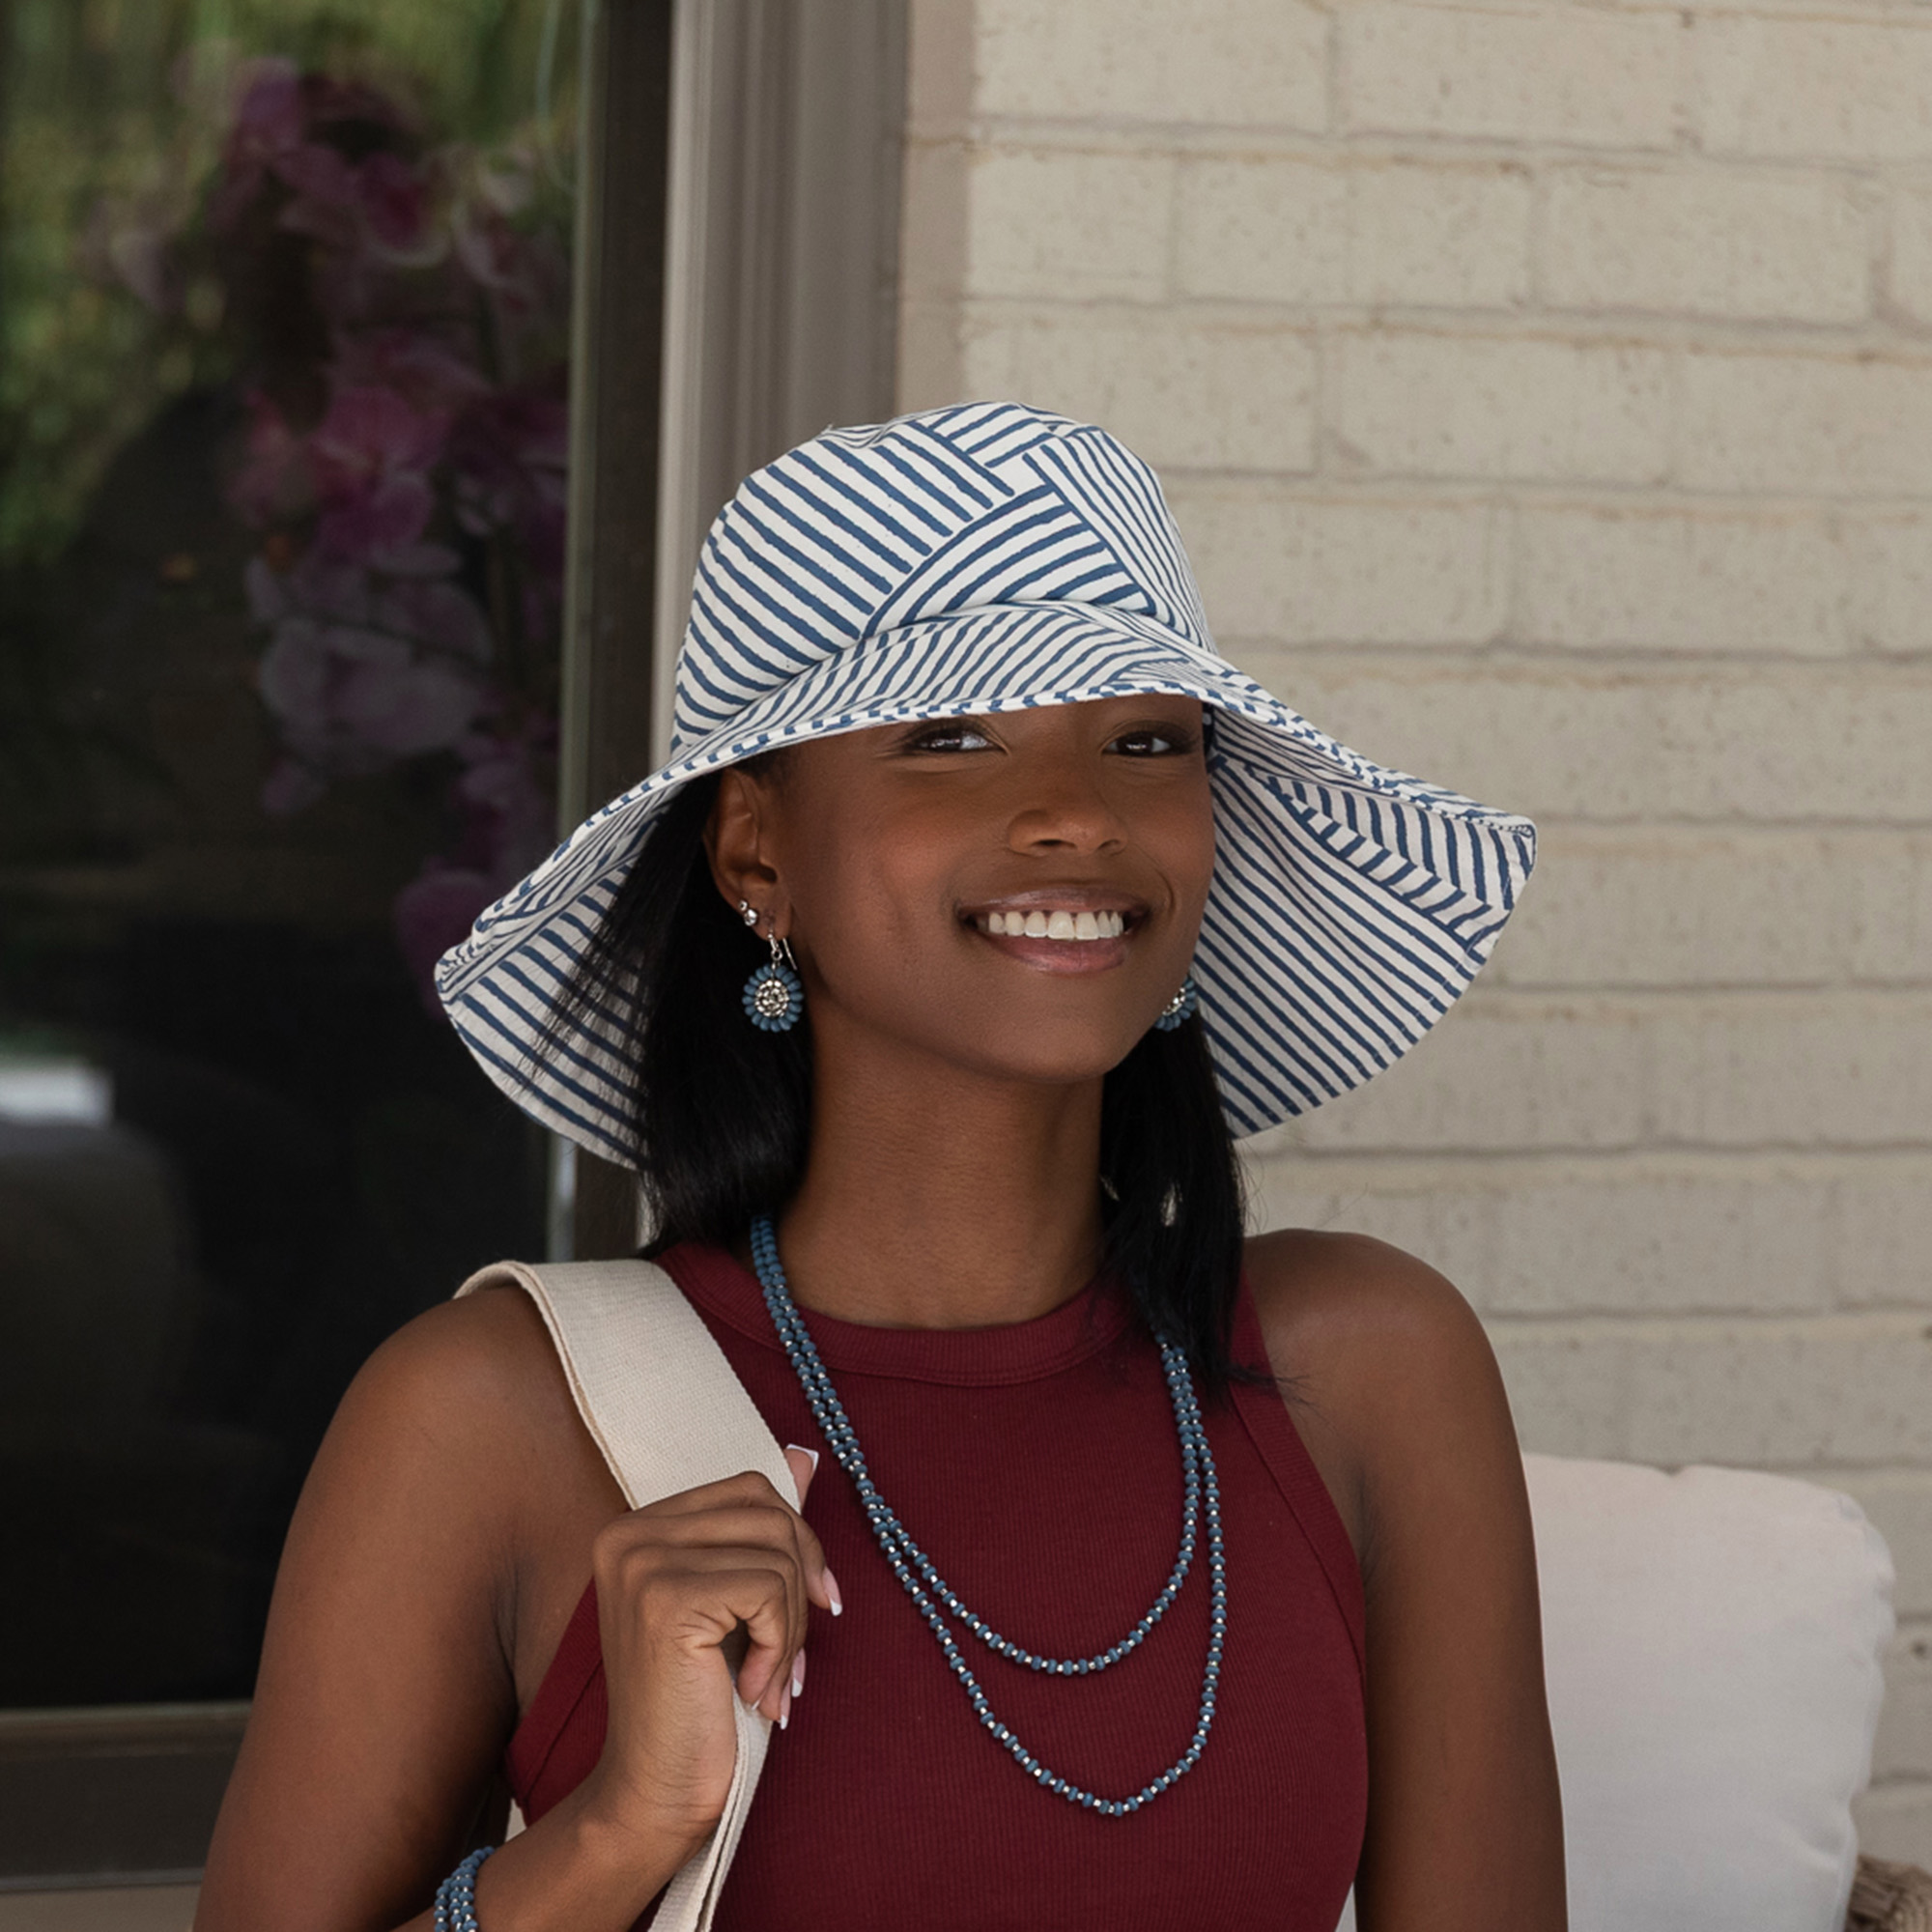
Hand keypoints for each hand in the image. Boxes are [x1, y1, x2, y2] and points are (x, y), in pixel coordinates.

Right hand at [578, 1446, 838, 1859]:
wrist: (654, 1794)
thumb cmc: (699, 1703)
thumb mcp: (736, 1604)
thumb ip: (764, 1529)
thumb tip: (804, 1455)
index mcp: (638, 1526)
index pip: (750, 1490)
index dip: (796, 1542)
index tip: (813, 1602)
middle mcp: (629, 1532)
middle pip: (769, 1512)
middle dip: (801, 1584)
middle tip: (791, 1656)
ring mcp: (642, 1562)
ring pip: (776, 1551)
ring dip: (792, 1626)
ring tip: (770, 1678)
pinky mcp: (664, 1600)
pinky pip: (769, 1589)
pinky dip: (779, 1645)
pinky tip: (751, 1689)